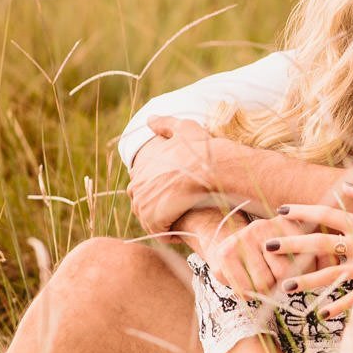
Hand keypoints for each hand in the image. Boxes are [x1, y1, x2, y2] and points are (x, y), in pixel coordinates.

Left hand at [127, 116, 226, 233]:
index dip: (156, 191)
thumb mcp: (185, 129)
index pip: (139, 185)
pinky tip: (184, 231)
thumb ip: (166, 124)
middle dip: (156, 209)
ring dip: (163, 223)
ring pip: (149, 219)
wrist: (214, 170)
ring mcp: (144, 202)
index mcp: (142, 167)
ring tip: (182, 222)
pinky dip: (170, 234)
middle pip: (141, 204)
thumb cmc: (204, 150)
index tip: (174, 195)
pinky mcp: (154, 218)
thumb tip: (149, 119)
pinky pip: (159, 231)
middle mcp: (138, 184)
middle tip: (178, 211)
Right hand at [204, 216, 318, 296]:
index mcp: (284, 223)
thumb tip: (335, 263)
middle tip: (279, 280)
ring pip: (263, 285)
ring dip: (265, 290)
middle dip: (284, 284)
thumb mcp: (296, 246)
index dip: (308, 273)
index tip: (306, 275)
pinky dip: (248, 294)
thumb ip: (321, 255)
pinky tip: (247, 281)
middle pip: (284, 273)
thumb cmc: (270, 252)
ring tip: (262, 279)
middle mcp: (261, 227)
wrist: (227, 242)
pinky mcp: (224, 256)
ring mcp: (240, 241)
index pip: (307, 256)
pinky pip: (244, 291)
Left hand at [267, 184, 352, 317]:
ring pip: (331, 275)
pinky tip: (322, 314)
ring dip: (307, 280)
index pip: (328, 214)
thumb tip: (347, 186)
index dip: (304, 211)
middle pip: (320, 243)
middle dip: (292, 244)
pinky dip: (339, 308)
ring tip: (285, 287)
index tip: (283, 211)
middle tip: (268, 245)